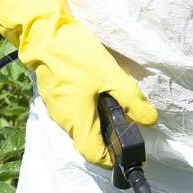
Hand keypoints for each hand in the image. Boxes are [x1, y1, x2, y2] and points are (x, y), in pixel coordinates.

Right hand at [0, 0, 157, 166]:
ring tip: (112, 100)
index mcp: (77, 122)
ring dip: (97, 120)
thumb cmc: (76, 56)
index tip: (126, 150)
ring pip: (80, 125)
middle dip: (108, 136)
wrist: (43, 33)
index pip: (94, 156)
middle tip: (126, 119)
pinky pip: (72, 111)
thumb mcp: (111, 76)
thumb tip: (149, 120)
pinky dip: (86, 108)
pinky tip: (96, 89)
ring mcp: (55, 109)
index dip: (112, 158)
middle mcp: (63, 121)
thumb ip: (133, 101)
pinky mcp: (52, 96)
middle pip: (88, 140)